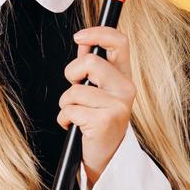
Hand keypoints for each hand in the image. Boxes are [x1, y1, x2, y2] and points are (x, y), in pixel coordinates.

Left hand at [59, 25, 136, 186]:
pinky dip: (64, 119)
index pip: (120, 42)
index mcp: (124, 77)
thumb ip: (92, 67)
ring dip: (66, 104)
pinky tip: (76, 127)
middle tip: (74, 88)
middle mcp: (126, 89)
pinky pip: (70, 110)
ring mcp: (117, 105)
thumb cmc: (98, 121)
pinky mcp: (105, 121)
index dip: (98, 33)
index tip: (80, 37)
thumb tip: (83, 42)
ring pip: (74, 90)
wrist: (106, 157)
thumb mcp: (99, 91)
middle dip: (71, 73)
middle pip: (89, 62)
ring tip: (77, 114)